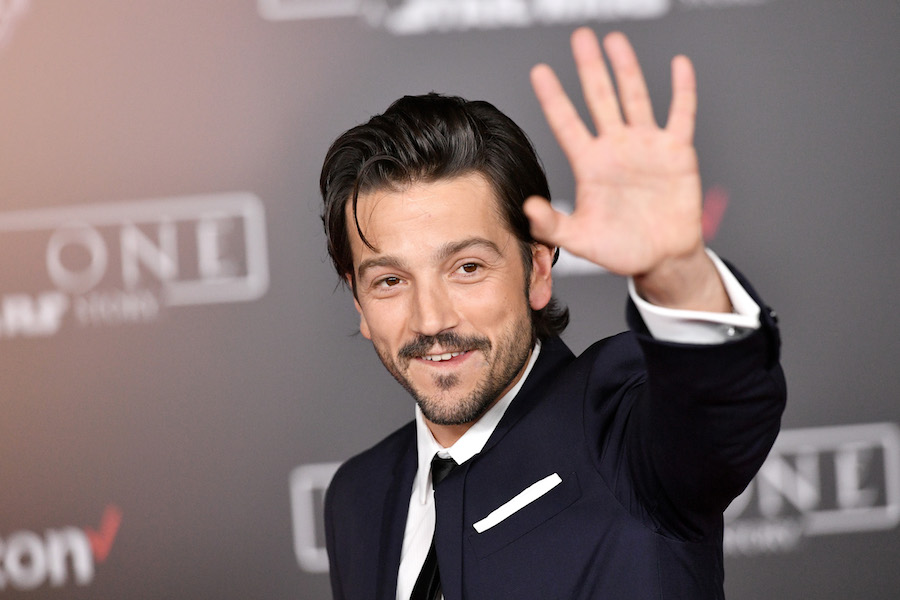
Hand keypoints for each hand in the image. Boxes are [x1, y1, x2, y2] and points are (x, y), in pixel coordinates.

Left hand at [526, 29, 727, 310]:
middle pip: (600, 98)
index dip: (554, 98)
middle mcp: (615, 148)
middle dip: (589, 68)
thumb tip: (527, 208)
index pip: (566, 123)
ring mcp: (646, 146)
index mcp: (590, 164)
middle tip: (580, 38)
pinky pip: (681, 114)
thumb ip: (553, 225)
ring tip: (614, 40)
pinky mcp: (676, 151)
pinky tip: (678, 64)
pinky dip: (681, 90)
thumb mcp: (581, 240)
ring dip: (626, 69)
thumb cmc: (620, 249)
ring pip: (635, 97)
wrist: (662, 258)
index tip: (540, 72)